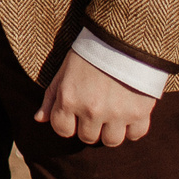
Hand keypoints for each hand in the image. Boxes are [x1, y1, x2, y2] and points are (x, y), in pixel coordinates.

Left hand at [35, 49, 156, 146]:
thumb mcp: (65, 70)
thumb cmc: (90, 52)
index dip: (68, 122)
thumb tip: (39, 119)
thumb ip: (51, 96)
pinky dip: (134, 127)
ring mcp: (116, 114)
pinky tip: (130, 112)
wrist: (124, 37)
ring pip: (111, 141)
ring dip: (111, 131)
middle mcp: (91, 110)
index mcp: (69, 99)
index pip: (63, 130)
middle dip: (89, 126)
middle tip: (97, 110)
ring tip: (113, 114)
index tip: (76, 112)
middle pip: (88, 138)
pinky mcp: (139, 112)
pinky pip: (136, 134)